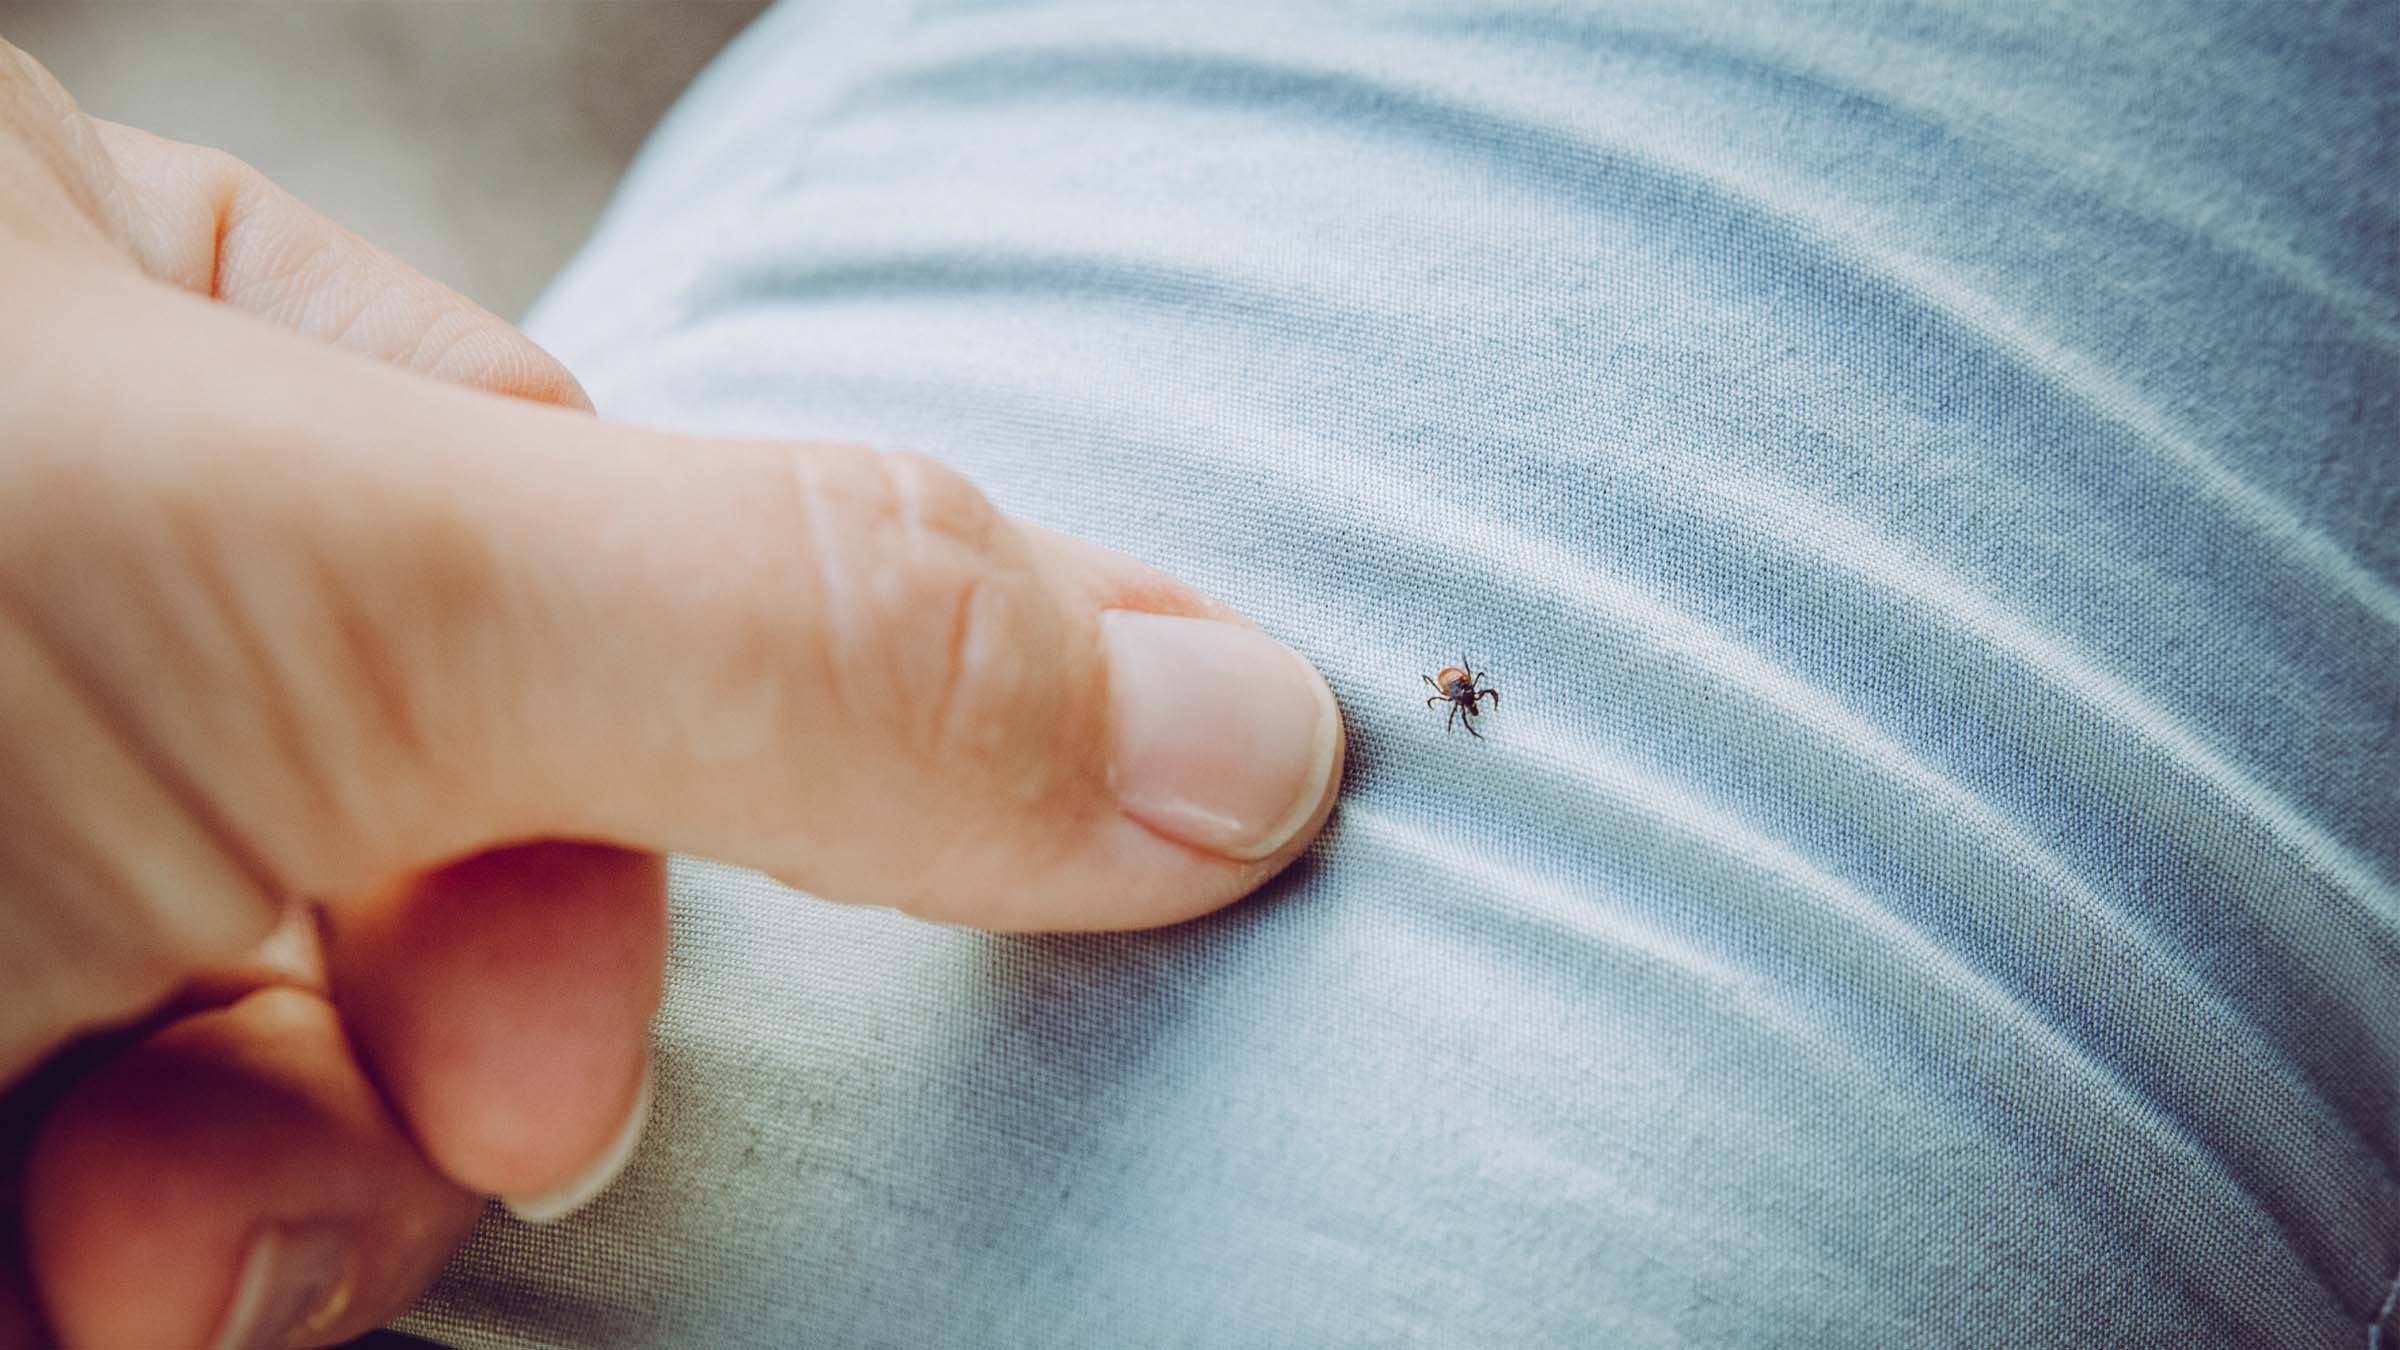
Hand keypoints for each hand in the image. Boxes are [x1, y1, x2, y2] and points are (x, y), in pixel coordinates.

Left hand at [0, 43, 1342, 1348]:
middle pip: (467, 805)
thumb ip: (804, 633)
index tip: (1004, 839)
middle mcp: (65, 569)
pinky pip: (150, 1221)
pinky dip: (133, 1298)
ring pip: (309, 1064)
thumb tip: (1255, 736)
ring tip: (111, 1255)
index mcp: (125, 321)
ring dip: (282, 1206)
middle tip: (482, 1113)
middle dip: (483, 1014)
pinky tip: (34, 1293)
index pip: (572, 488)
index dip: (765, 699)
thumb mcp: (336, 568)